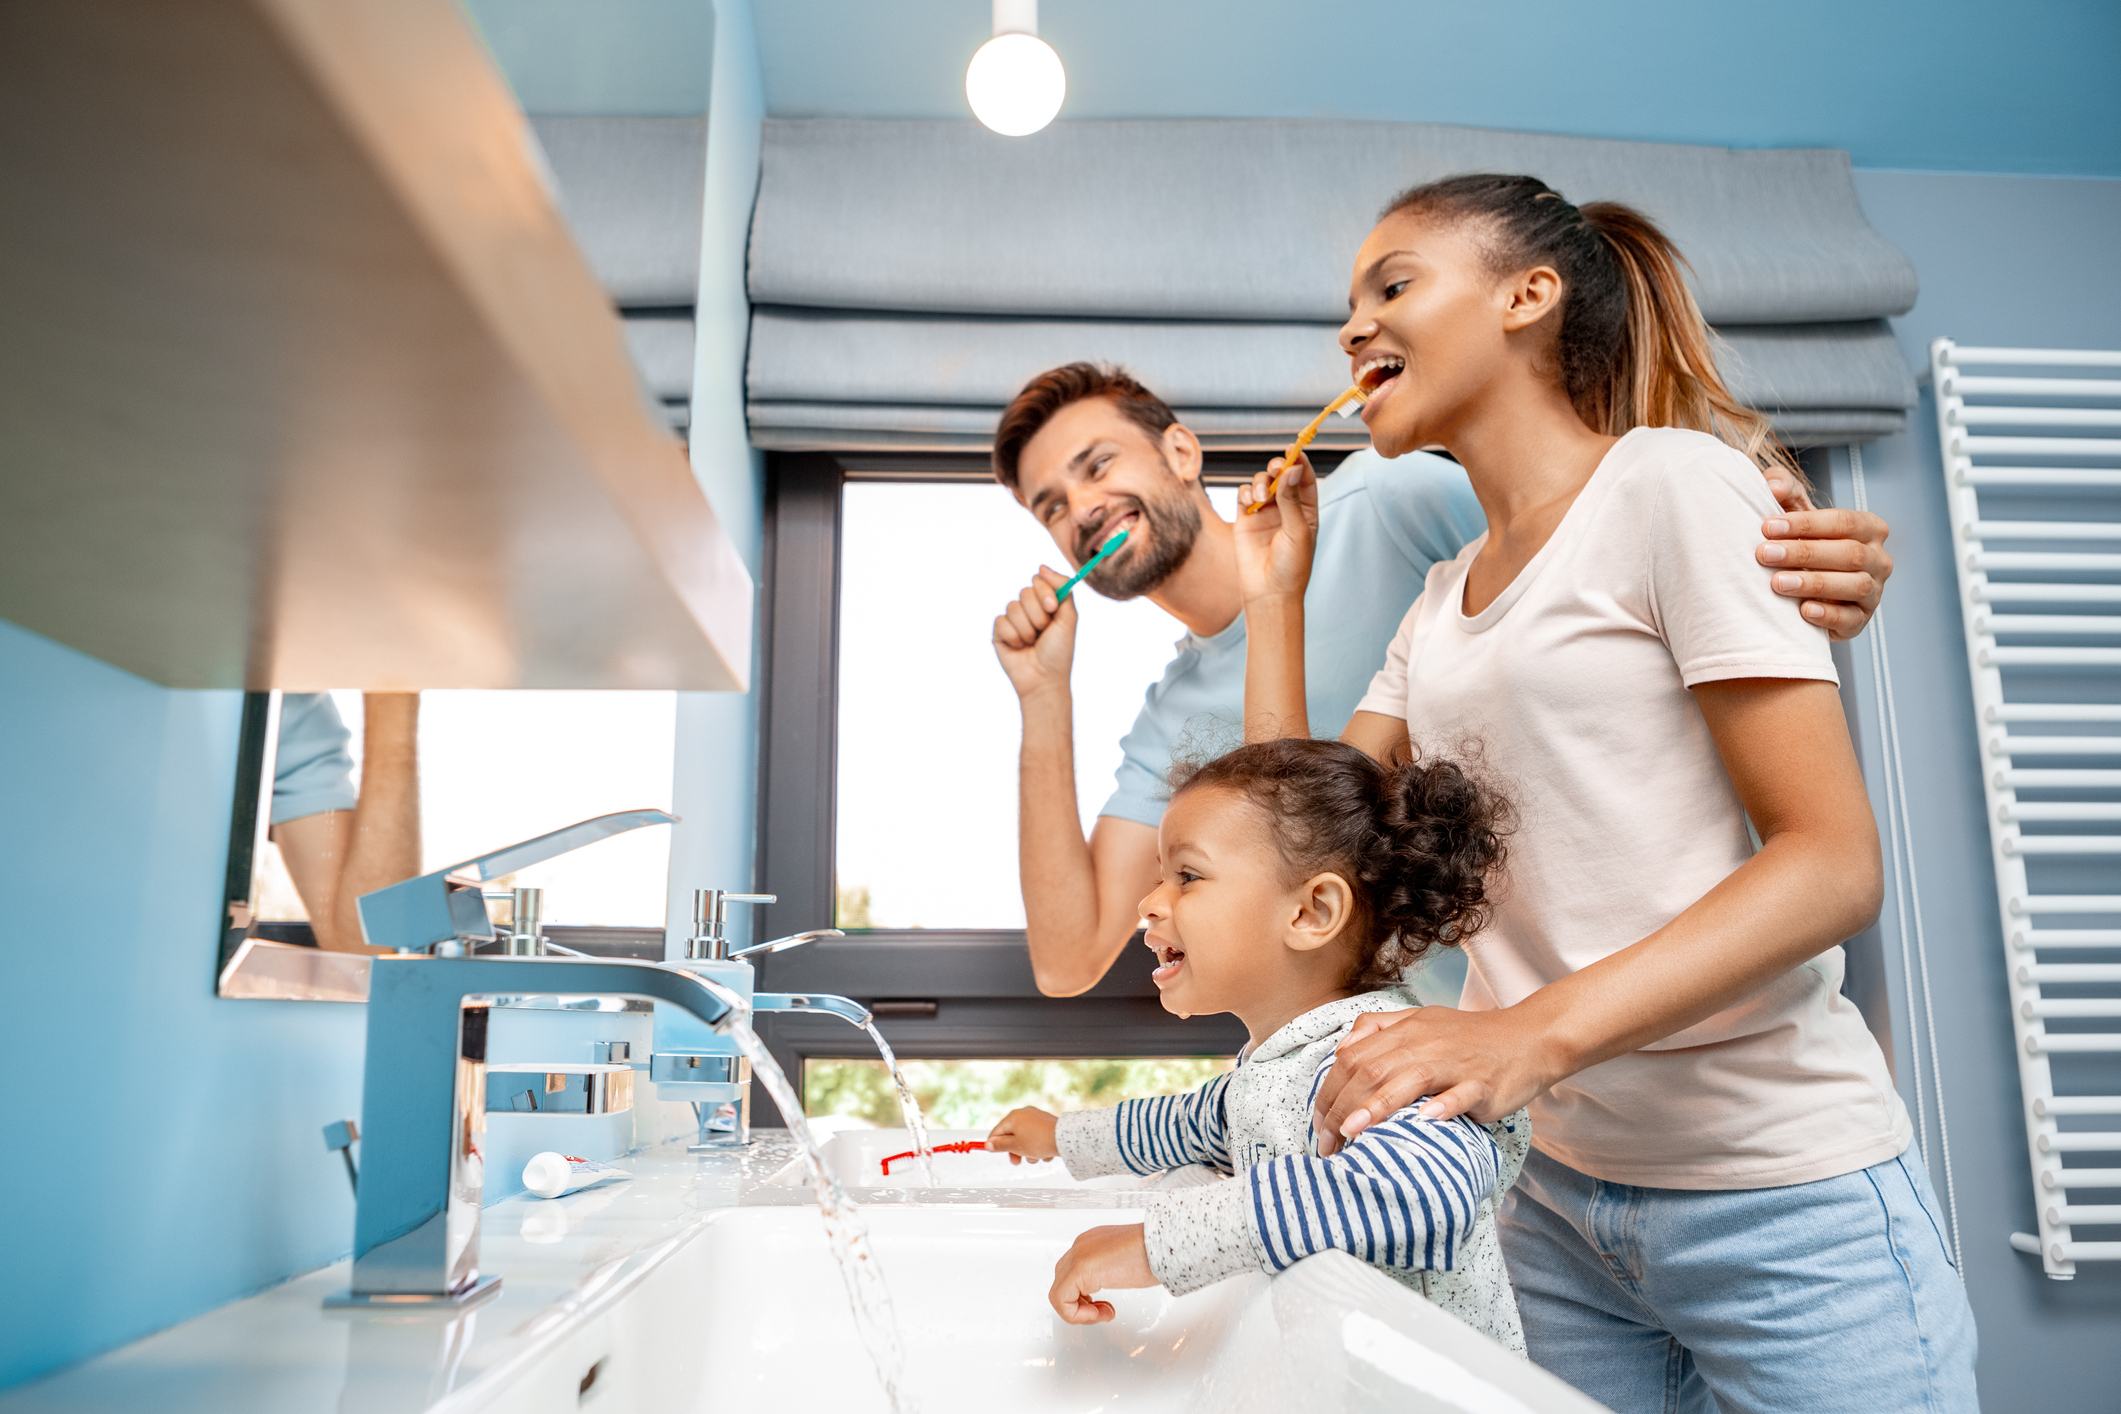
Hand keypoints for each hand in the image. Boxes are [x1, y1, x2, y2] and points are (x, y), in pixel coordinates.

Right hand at [987, 1106, 1059, 1164]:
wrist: (1064, 1138)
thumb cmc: (1038, 1141)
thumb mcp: (1015, 1146)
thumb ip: (1000, 1146)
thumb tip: (987, 1145)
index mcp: (1013, 1117)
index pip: (997, 1131)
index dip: (994, 1143)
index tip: (994, 1153)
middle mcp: (1024, 1114)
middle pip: (1012, 1135)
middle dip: (1015, 1151)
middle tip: (1017, 1162)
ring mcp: (1037, 1118)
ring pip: (1026, 1138)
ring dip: (1028, 1151)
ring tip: (1036, 1158)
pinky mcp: (1047, 1124)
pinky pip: (1038, 1137)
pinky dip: (1039, 1147)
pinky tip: (1046, 1154)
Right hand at [992, 568, 1077, 698]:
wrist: (1044, 679)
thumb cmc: (1059, 652)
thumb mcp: (1068, 619)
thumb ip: (1063, 591)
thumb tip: (1042, 568)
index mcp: (1046, 603)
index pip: (1039, 580)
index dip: (1044, 592)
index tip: (1052, 609)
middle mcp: (1029, 609)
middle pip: (1025, 592)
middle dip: (1037, 615)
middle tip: (1043, 632)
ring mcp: (1013, 620)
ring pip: (1013, 607)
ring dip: (1026, 629)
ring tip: (1031, 643)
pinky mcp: (999, 632)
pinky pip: (1001, 622)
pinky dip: (1013, 636)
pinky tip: (1019, 647)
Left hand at [1048, 1223, 1155, 1323]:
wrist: (1163, 1244)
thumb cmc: (1155, 1253)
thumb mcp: (1125, 1263)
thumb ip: (1110, 1271)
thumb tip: (1110, 1284)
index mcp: (1092, 1243)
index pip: (1073, 1275)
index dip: (1085, 1298)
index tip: (1106, 1305)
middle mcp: (1081, 1246)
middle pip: (1063, 1283)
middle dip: (1081, 1305)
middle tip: (1103, 1311)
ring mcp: (1078, 1256)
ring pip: (1059, 1293)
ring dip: (1079, 1312)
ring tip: (1103, 1313)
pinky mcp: (1080, 1268)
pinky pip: (1061, 1300)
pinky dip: (1076, 1314)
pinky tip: (1099, 1314)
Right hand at [1232, 454, 1319, 606]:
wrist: (1269, 593)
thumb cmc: (1291, 566)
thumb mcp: (1297, 530)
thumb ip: (1291, 498)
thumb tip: (1291, 468)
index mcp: (1307, 509)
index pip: (1304, 477)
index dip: (1298, 461)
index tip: (1293, 450)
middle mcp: (1286, 508)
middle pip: (1281, 475)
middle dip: (1277, 467)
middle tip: (1276, 468)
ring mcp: (1264, 513)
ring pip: (1261, 482)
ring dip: (1260, 482)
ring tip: (1259, 496)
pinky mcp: (1245, 519)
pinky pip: (1243, 495)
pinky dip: (1245, 492)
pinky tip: (1249, 501)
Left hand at [1311, 1006, 1559, 1154]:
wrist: (1530, 1037)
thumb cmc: (1471, 1038)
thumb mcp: (1421, 1021)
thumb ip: (1379, 1028)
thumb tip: (1341, 1049)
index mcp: (1406, 1030)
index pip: (1353, 1057)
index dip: (1329, 1089)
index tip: (1317, 1122)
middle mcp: (1425, 1043)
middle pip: (1372, 1070)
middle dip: (1342, 1106)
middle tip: (1327, 1141)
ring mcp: (1455, 1063)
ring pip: (1409, 1079)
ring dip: (1377, 1106)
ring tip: (1354, 1131)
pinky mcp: (1484, 1083)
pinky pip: (1461, 1093)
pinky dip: (1443, 1107)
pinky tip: (1425, 1121)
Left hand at [1758, 482, 1891, 641]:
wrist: (1802, 588)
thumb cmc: (1801, 543)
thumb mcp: (1794, 513)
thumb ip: (1784, 489)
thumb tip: (1772, 484)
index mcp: (1868, 527)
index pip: (1843, 521)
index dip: (1806, 523)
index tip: (1768, 526)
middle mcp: (1878, 558)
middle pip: (1850, 553)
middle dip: (1804, 553)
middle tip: (1764, 554)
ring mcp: (1874, 591)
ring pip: (1855, 585)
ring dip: (1814, 583)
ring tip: (1777, 583)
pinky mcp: (1861, 620)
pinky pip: (1851, 619)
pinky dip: (1828, 615)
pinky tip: (1803, 611)